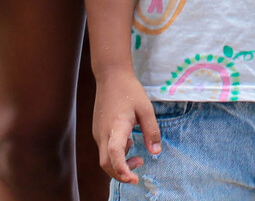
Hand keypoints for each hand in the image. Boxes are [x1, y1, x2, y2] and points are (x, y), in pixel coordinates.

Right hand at [94, 70, 160, 184]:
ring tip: (137, 157)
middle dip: (120, 174)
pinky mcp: (98, 131)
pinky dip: (116, 155)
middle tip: (137, 173)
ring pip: (105, 158)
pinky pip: (105, 150)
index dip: (121, 169)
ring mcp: (98, 132)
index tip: (132, 178)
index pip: (114, 153)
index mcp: (116, 126)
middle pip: (106, 163)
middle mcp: (103, 132)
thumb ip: (151, 131)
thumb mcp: (146, 109)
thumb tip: (156, 152)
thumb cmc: (129, 90)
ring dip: (119, 164)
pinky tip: (128, 143)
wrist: (110, 75)